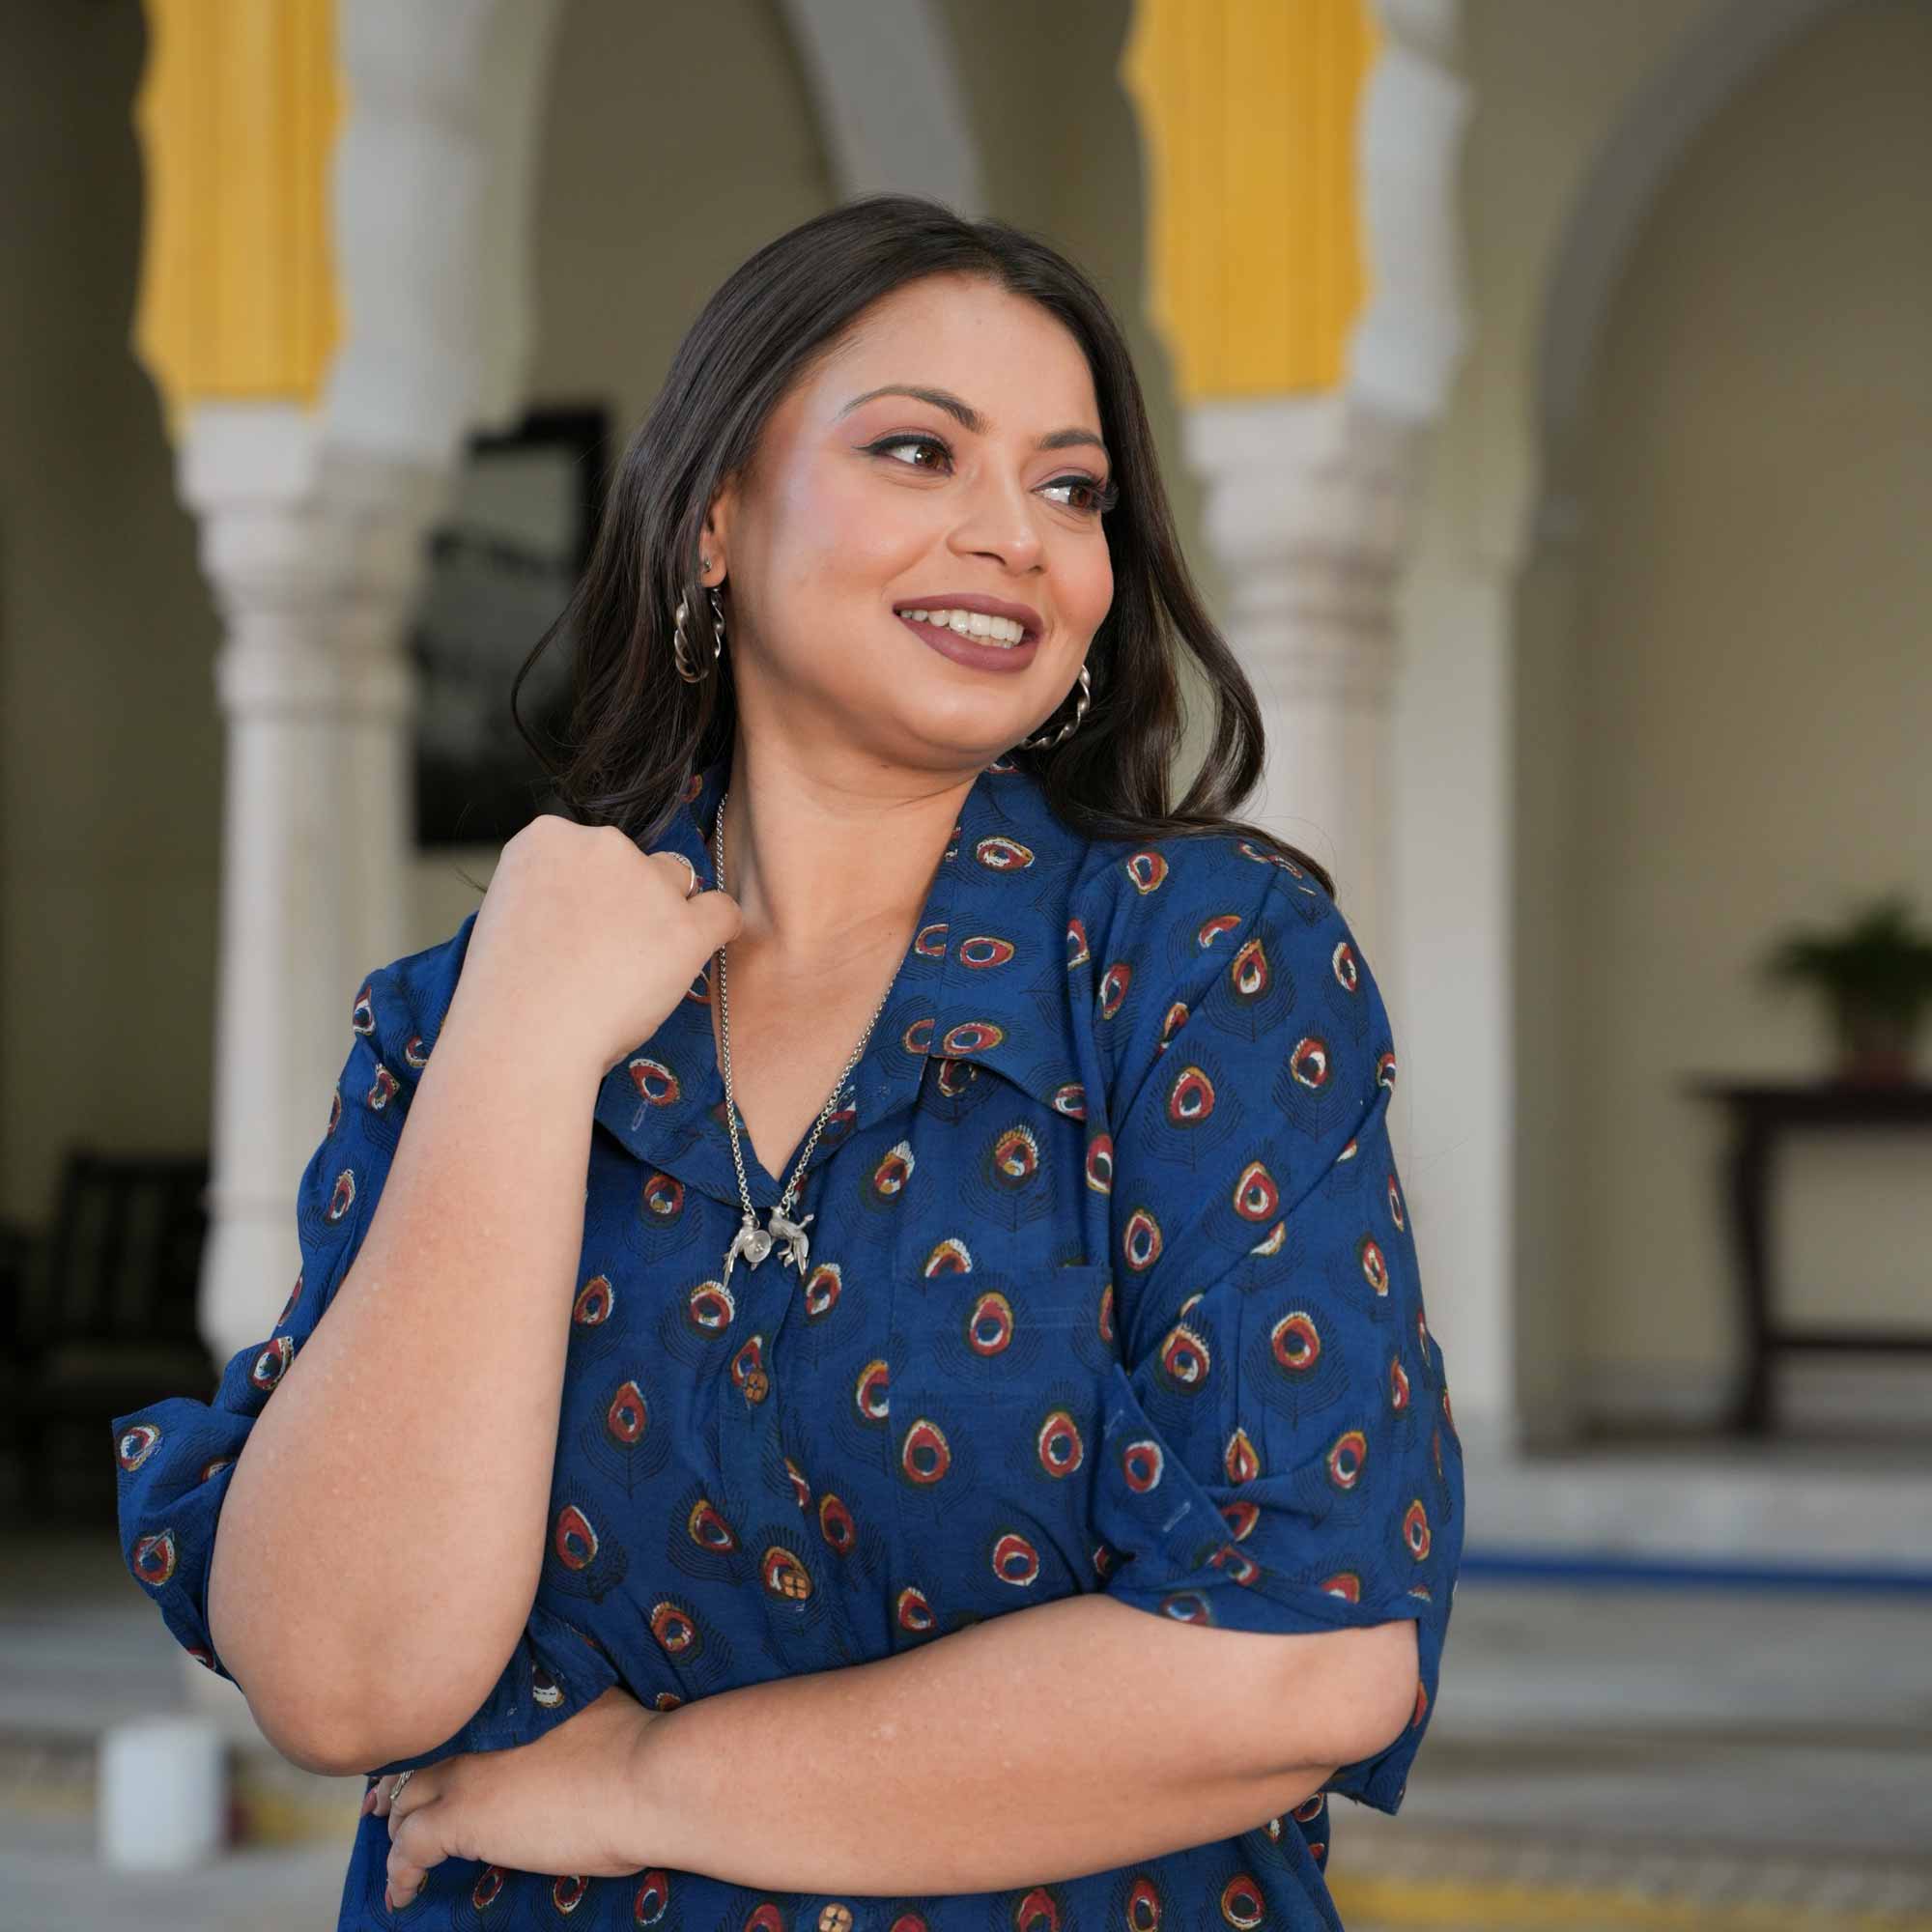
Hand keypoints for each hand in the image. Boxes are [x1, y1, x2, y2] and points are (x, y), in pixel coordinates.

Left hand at [363, 1685, 657, 1908]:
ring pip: (407, 1802)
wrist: (644, 1778)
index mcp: (508, 1701)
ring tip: (396, 1854)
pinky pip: (408, 1849)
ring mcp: (466, 1772)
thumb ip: (562, 1711)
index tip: (416, 1764)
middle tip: (384, 1808)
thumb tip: (565, 1716)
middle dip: (397, 1787)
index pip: (449, 1721)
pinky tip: (402, 1893)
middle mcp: (478, 1729)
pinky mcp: (461, 1818)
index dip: (427, 1746)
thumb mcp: (594, 1707)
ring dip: (398, 1828)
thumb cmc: (637, 1745)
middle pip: (419, 1759)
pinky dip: (399, 1873)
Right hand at [456, 813, 741, 1081]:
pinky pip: (723, 912)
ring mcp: (647, 882)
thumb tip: (594, 906)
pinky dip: (717, 931)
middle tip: (607, 955)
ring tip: (637, 969)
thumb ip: (554, 894)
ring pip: (677, 885)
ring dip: (666, 917)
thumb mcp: (509, 915)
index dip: (592, 892)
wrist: (522, 1038)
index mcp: (546, 838)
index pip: (592, 850)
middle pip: (637, 862)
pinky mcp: (685, 926)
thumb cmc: (509, 996)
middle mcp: (600, 845)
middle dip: (630, 900)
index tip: (582, 927)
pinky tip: (697, 953)